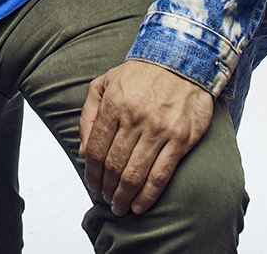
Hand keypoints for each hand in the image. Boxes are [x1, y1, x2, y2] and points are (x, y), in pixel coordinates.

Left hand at [78, 60, 212, 215]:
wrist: (182, 59)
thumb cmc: (140, 74)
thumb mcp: (105, 83)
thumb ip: (89, 115)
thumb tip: (84, 152)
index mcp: (114, 103)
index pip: (97, 150)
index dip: (92, 174)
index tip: (93, 185)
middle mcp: (135, 117)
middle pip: (114, 165)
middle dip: (107, 189)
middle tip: (107, 200)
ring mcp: (159, 129)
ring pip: (135, 174)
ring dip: (124, 196)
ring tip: (120, 207)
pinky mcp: (180, 138)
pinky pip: (161, 174)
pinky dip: (148, 195)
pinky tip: (140, 205)